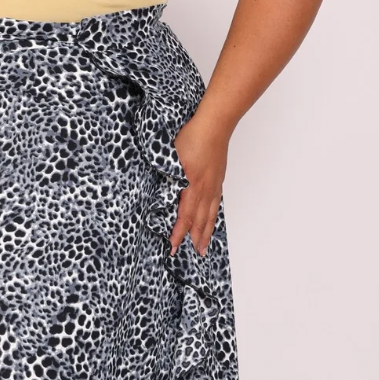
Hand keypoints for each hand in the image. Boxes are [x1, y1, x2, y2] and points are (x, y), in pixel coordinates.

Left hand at [169, 111, 230, 256]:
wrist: (214, 124)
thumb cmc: (192, 137)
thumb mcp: (171, 158)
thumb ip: (167, 177)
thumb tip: (160, 193)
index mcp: (191, 186)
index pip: (185, 217)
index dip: (178, 234)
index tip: (173, 247)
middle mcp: (205, 189)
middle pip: (200, 220)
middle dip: (195, 239)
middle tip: (193, 255)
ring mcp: (214, 185)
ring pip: (210, 214)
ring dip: (206, 232)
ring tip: (204, 246)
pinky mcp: (218, 179)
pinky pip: (216, 204)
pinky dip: (213, 217)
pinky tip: (212, 221)